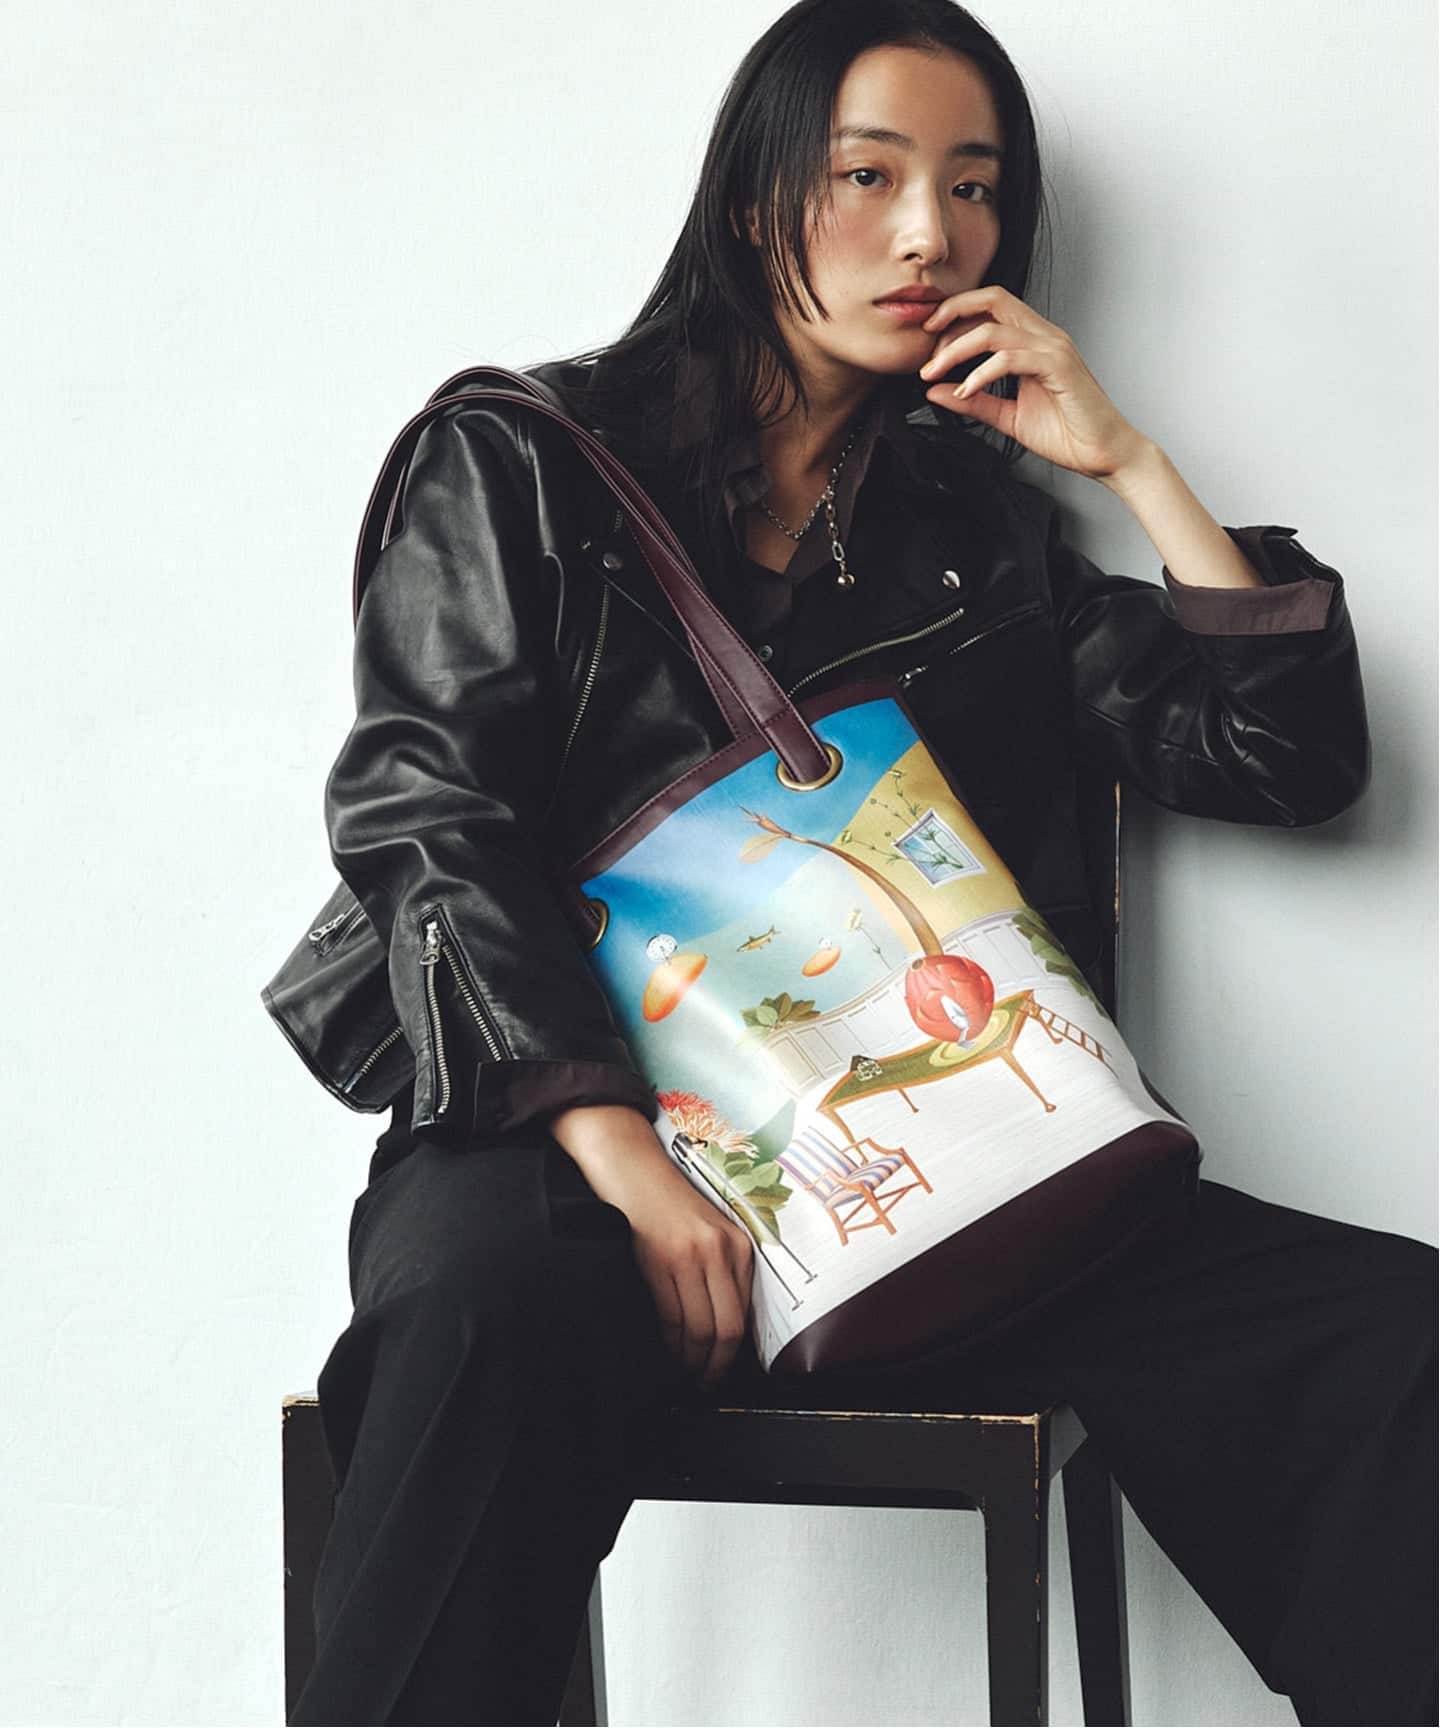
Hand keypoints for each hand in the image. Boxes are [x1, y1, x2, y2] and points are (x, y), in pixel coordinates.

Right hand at [549, 1105, 754, 1386]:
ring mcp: (693, 1255)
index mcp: (740, 1246)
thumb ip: (720, 1273)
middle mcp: (722, 1251)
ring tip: (684, 1372)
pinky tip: (666, 1349)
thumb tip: (721, 1330)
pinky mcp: (662, 1259)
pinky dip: (669, 1341)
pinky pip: (671, 1316)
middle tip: (704, 1383)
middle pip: (727, 1328)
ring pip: (699, 1328)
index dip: (733, 1353)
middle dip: (715, 1365)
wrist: (633, 1170)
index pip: (745, 1315)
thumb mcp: (707, 1234)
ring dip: (690, 1359)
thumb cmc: (668, 1203)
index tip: (723, 1370)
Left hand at [916, 284, 1150, 481]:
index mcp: (1033, 341)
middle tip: (923, 342)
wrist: (1104, 454)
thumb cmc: (1066, 433)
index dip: (955, 317)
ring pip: (994, 330)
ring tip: (932, 374)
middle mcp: (1044, 336)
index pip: (990, 307)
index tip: (926, 344)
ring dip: (955, 350)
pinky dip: (980, 373)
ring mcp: (1053, 348)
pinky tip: (963, 390)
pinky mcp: (1059, 366)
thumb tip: (933, 390)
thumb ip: (973, 402)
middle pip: (992, 298)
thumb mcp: (1007, 417)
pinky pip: (1010, 358)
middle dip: (951, 312)